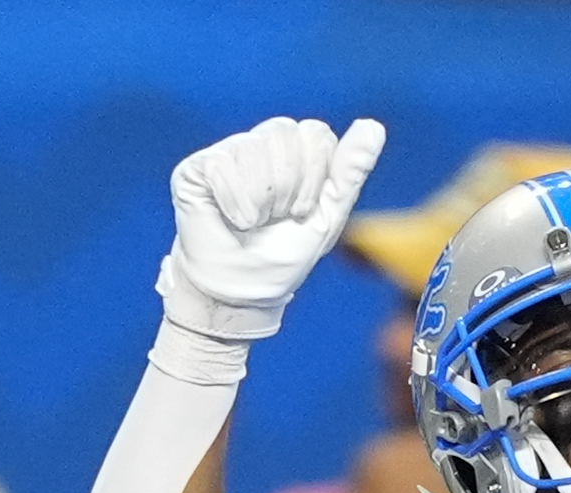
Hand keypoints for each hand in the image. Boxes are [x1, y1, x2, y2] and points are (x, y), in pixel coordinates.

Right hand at [159, 116, 385, 340]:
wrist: (247, 288)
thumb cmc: (286, 253)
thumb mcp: (329, 214)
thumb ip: (350, 170)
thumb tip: (373, 127)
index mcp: (295, 153)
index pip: (316, 132)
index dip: (316, 175)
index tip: (304, 211)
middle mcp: (260, 144)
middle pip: (285, 132)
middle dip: (291, 186)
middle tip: (280, 217)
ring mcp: (226, 153)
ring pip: (254, 148)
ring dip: (263, 199)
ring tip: (255, 222)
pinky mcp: (197, 167)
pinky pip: (222, 165)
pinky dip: (235, 202)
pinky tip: (233, 220)